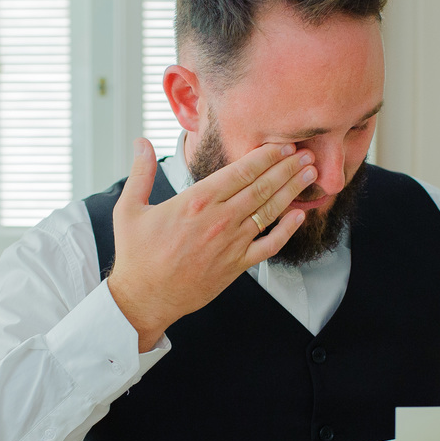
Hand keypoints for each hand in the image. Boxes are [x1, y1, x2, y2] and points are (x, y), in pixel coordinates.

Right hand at [108, 137, 315, 350]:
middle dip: (287, 168)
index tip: (283, 144)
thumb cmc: (136, 254)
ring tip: (309, 175)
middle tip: (307, 154)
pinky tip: (299, 215)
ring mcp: (231, 243)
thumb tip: (140, 142)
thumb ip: (141, 172)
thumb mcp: (130, 208)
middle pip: (262, 186)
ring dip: (292, 191)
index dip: (266, 155)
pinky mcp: (237, 265)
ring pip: (270, 210)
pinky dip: (287, 230)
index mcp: (197, 201)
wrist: (145, 298)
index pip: (241, 170)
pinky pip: (269, 245)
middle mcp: (220, 219)